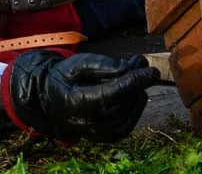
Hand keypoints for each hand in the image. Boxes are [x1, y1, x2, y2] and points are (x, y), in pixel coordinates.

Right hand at [6, 51, 159, 141]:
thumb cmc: (65, 77)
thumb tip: (132, 66)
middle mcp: (86, 122)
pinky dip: (135, 109)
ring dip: (137, 95)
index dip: (132, 82)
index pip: (110, 93)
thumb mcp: (78, 63)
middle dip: (137, 84)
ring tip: (136, 78)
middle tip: (142, 66)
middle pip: (121, 104)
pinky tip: (136, 95)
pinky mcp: (105, 138)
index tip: (151, 70)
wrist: (51, 98)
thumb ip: (104, 64)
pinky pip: (127, 125)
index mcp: (75, 102)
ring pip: (127, 115)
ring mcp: (96, 133)